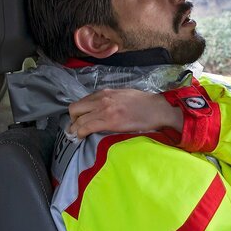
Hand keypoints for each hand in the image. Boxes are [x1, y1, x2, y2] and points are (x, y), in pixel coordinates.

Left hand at [68, 88, 182, 138]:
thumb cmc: (144, 103)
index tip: (78, 120)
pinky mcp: (109, 121)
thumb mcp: (123, 95)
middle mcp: (101, 99)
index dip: (77, 112)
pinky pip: (86, 127)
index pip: (82, 101)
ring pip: (78, 120)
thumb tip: (101, 107)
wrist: (157, 109)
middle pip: (74, 109)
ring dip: (75, 129)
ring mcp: (104, 110)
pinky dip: (81, 133)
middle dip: (73, 120)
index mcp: (105, 93)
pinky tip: (82, 137)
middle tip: (76, 127)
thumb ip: (110, 99)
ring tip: (77, 135)